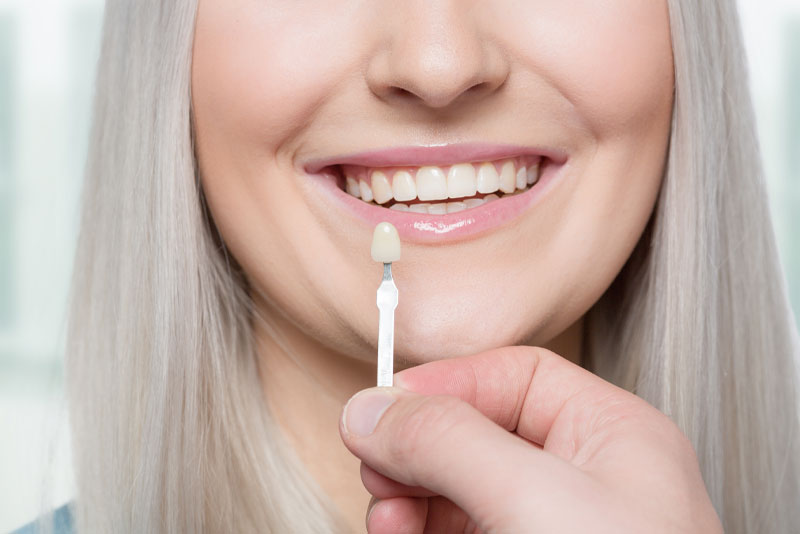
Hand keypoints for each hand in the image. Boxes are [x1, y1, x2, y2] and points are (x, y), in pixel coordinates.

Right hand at [339, 347, 722, 532]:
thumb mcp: (533, 500)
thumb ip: (449, 441)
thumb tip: (375, 410)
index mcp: (612, 438)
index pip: (515, 377)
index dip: (445, 385)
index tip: (386, 407)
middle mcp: (582, 481)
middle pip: (476, 431)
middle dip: (418, 446)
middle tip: (377, 464)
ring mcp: (550, 530)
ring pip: (457, 486)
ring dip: (408, 493)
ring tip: (386, 514)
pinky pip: (454, 531)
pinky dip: (416, 529)